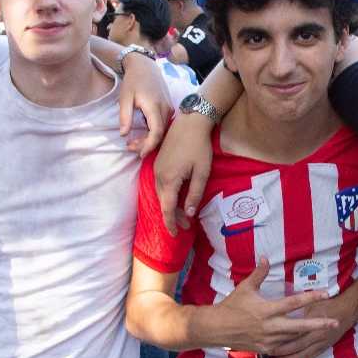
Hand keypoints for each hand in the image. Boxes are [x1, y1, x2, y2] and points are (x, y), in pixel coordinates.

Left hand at [116, 51, 170, 156]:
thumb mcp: (125, 98)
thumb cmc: (133, 81)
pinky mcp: (169, 107)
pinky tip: (142, 133)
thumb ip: (125, 116)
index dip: (148, 146)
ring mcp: (169, 108)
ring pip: (161, 130)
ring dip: (149, 139)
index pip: (156, 133)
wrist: (145, 66)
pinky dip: (153, 132)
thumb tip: (123, 134)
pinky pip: (163, 124)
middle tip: (129, 147)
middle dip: (145, 145)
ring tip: (132, 142)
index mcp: (154, 107)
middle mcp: (165, 109)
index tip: (139, 155)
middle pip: (159, 134)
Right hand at [154, 112, 215, 234]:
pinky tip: (176, 197)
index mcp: (169, 180)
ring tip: (183, 214)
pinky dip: (167, 194)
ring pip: (160, 193)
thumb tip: (188, 213)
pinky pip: (160, 184)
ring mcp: (156, 168)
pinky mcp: (157, 163)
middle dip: (172, 216)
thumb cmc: (199, 147)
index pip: (167, 209)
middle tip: (186, 226)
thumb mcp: (202, 172)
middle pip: (162, 202)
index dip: (170, 223)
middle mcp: (158, 175)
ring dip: (169, 205)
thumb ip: (195, 193)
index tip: (176, 234)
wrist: (190, 123)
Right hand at [202, 258, 336, 355]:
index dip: (310, 297)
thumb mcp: (245, 288)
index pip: (293, 303)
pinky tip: (304, 339)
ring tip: (325, 330)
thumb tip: (265, 258)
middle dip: (319, 325)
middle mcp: (270, 327)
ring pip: (293, 337)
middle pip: (300, 326)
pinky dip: (293, 342)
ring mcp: (268, 340)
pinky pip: (283, 346)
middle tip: (335, 323)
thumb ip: (259, 274)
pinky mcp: (265, 349)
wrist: (216, 329)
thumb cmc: (231, 306)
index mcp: (267, 310)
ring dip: (309, 334)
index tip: (325, 294)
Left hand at [263, 291, 356, 357]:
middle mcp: (318, 336)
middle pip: (299, 348)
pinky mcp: (321, 350)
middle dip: (283, 353)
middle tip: (268, 354)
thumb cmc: (326, 305)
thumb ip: (299, 307)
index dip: (284, 340)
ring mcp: (320, 345)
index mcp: (315, 324)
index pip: (298, 334)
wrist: (345, 312)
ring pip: (302, 356)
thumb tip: (278, 307)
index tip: (270, 342)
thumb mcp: (313, 303)